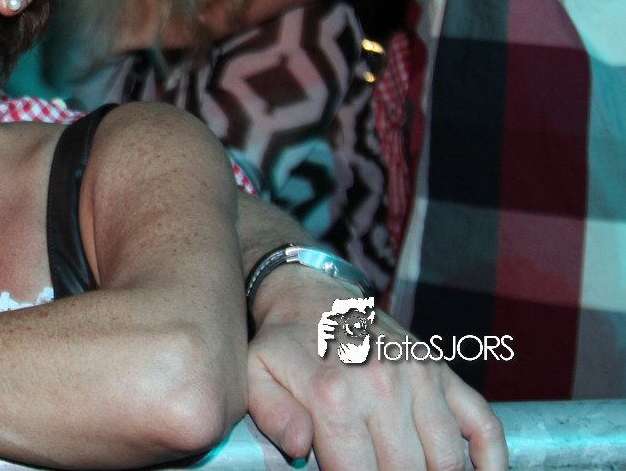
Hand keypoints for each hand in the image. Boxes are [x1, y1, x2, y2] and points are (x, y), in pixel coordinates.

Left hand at [246, 269, 506, 470]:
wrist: (311, 293)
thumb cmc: (281, 345)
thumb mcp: (256, 375)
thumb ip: (273, 415)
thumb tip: (299, 451)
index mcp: (332, 392)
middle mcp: (383, 383)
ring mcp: (420, 375)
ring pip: (449, 459)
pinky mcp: (442, 370)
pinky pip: (484, 425)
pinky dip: (491, 462)